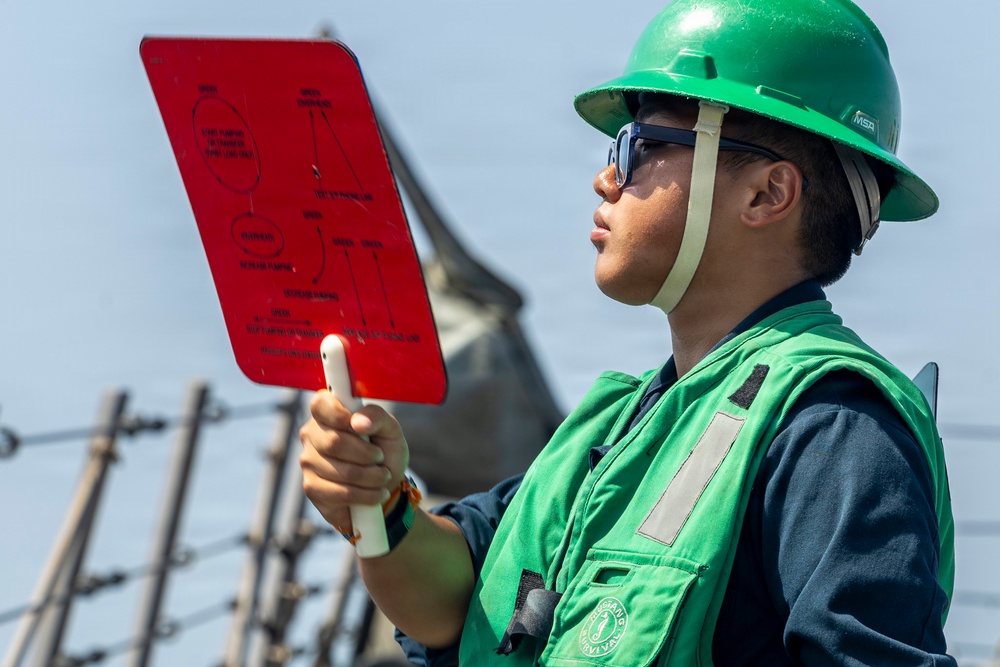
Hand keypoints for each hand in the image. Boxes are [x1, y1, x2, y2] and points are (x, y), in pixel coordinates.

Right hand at [300, 390, 409, 533]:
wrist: (385, 486)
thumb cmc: (385, 450)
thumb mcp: (390, 430)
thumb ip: (377, 417)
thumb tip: (358, 422)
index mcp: (327, 412)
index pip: (320, 404)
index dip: (338, 414)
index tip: (360, 426)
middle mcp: (312, 434)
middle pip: (334, 442)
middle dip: (367, 454)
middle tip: (380, 458)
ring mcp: (308, 462)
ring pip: (341, 471)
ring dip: (371, 477)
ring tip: (382, 476)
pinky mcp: (312, 488)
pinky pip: (340, 493)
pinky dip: (366, 495)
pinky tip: (376, 493)